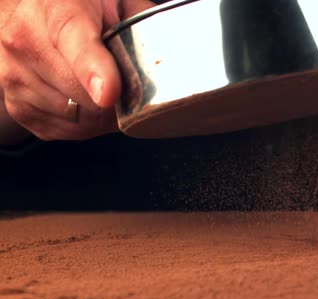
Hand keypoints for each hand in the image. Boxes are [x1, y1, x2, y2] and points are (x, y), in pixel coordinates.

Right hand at [0, 0, 154, 140]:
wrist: (28, 7)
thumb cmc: (74, 3)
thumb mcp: (111, 0)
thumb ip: (138, 21)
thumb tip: (167, 54)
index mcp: (57, 14)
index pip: (77, 50)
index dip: (98, 75)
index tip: (110, 93)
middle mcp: (26, 45)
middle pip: (83, 98)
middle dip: (115, 100)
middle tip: (125, 85)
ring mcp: (15, 77)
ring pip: (77, 119)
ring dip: (101, 115)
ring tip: (106, 92)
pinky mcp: (17, 105)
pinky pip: (62, 131)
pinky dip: (83, 124)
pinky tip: (89, 103)